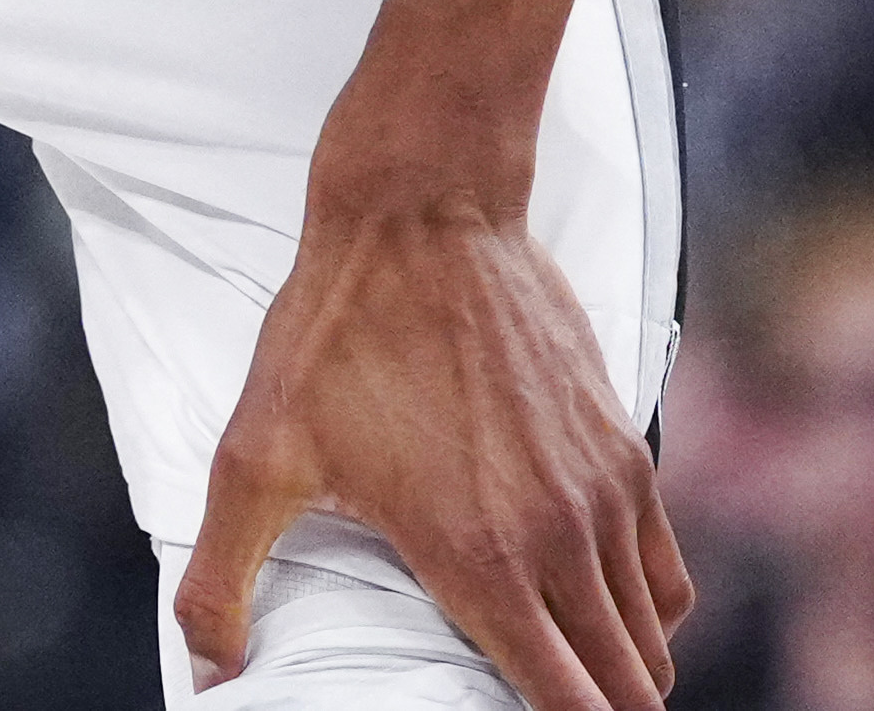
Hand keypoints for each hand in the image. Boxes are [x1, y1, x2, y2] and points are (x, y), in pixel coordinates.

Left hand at [172, 179, 689, 707]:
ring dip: (618, 670)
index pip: (567, 708)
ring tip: (564, 674)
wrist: (424, 211)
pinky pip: (666, 572)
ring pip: (652, 639)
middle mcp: (561, 537)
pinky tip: (591, 604)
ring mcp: (604, 492)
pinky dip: (643, 610)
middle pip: (626, 690)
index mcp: (480, 560)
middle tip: (536, 706)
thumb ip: (221, 578)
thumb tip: (208, 672)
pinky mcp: (625, 447)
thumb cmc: (337, 331)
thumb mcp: (253, 457)